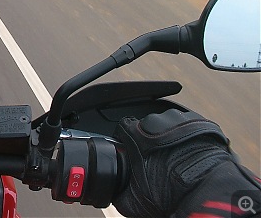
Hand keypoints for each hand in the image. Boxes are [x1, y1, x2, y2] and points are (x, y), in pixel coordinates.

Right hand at [114, 109, 259, 217]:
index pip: (123, 128)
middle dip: (149, 139)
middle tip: (157, 161)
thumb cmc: (171, 193)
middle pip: (146, 125)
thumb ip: (116, 189)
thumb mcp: (132, 200)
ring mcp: (179, 119)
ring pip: (170, 124)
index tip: (133, 153)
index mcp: (135, 132)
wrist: (207, 193)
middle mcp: (155, 120)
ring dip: (170, 137)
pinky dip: (189, 137)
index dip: (127, 141)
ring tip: (176, 158)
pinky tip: (190, 154)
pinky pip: (190, 126)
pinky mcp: (200, 122)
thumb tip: (112, 189)